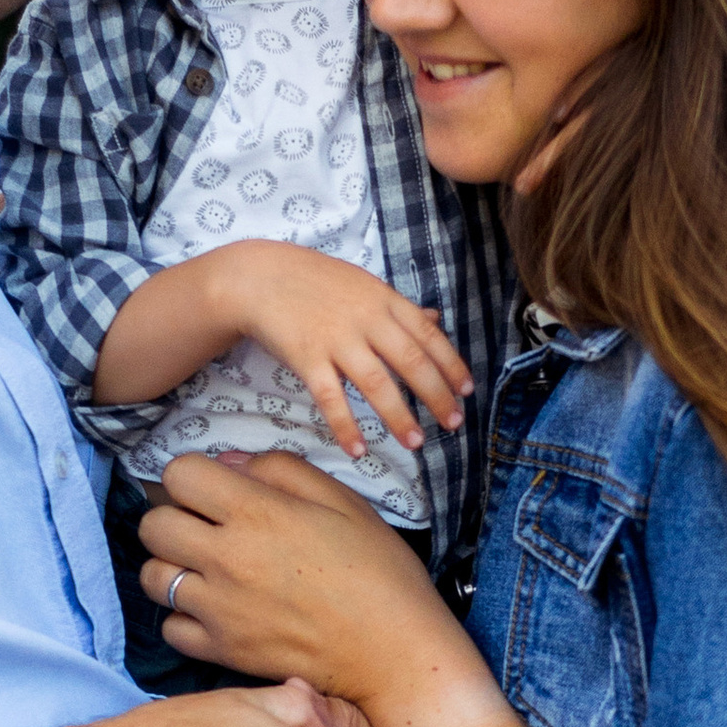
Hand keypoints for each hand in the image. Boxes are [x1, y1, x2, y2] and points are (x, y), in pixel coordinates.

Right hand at [93, 245, 469, 466]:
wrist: (258, 277)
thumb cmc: (314, 281)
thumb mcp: (363, 285)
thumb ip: (398, 307)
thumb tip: (436, 318)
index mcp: (384, 300)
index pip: (428, 335)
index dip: (451, 364)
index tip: (467, 391)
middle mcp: (366, 319)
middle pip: (411, 362)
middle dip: (436, 395)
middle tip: (453, 424)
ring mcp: (336, 339)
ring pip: (377, 384)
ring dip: (399, 416)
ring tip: (416, 443)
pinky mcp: (307, 358)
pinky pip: (331, 399)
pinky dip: (346, 426)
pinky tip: (359, 449)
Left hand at [140, 454, 541, 726]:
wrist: (395, 653)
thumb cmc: (379, 572)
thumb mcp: (342, 501)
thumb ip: (280, 470)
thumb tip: (229, 463)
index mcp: (258, 512)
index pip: (179, 474)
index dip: (193, 476)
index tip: (215, 489)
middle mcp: (228, 558)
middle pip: (153, 525)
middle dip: (174, 518)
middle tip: (205, 528)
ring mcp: (220, 609)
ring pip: (152, 577)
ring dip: (172, 568)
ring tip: (206, 571)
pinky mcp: (223, 651)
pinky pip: (170, 629)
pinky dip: (184, 619)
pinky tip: (215, 611)